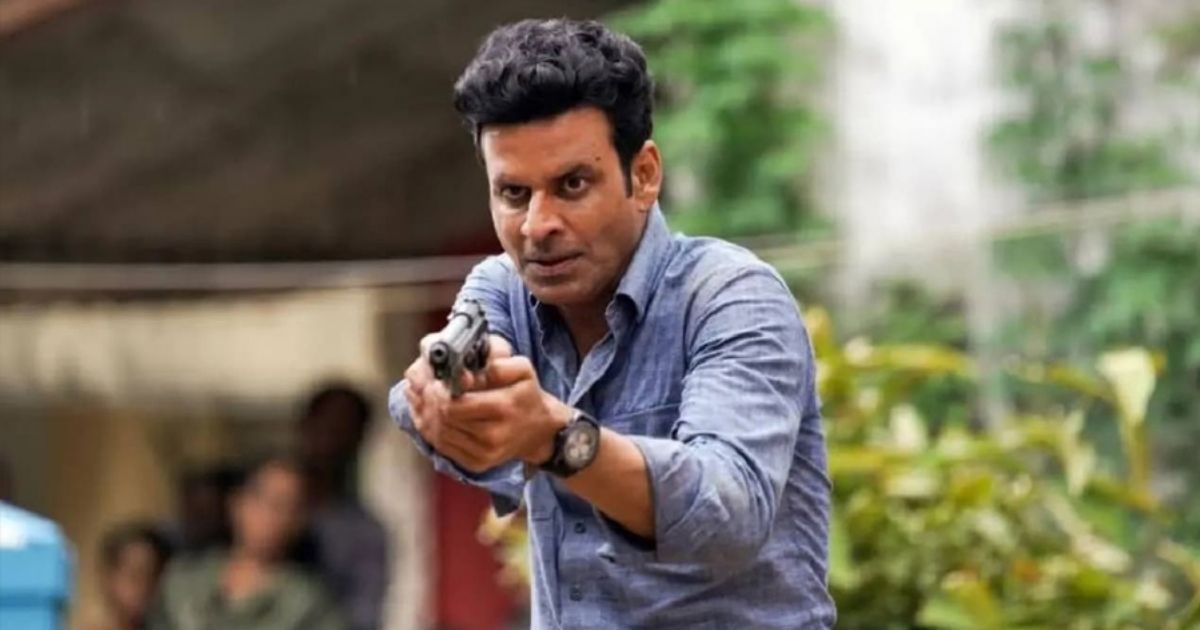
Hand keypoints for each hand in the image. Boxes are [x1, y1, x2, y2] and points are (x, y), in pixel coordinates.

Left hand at [403, 336, 569, 471]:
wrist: (539, 431)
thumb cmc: (527, 396)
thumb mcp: (522, 370)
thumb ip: (496, 365)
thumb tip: (464, 372)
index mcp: (504, 407)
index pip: (454, 405)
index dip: (437, 392)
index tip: (434, 380)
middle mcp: (493, 436)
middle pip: (443, 419)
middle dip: (428, 401)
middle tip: (424, 386)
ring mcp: (483, 455)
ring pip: (438, 434)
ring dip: (425, 414)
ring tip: (422, 397)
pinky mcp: (476, 464)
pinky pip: (442, 447)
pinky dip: (430, 430)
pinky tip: (426, 414)